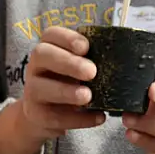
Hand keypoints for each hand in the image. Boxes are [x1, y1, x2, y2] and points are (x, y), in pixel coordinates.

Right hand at [16, 26, 105, 140]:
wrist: (42, 115)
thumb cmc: (68, 83)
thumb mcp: (77, 68)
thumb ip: (92, 61)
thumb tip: (122, 60)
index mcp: (49, 49)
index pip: (51, 34)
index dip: (67, 38)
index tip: (86, 46)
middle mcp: (36, 66)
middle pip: (42, 55)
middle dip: (68, 62)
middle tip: (91, 71)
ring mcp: (32, 90)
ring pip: (41, 87)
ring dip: (66, 92)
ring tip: (87, 96)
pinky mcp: (36, 114)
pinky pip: (55, 116)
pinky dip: (79, 119)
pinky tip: (98, 117)